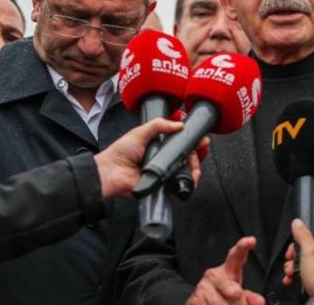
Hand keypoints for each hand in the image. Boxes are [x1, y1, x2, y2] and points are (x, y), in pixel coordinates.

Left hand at [94, 118, 209, 197]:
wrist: (110, 173)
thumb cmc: (120, 152)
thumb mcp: (140, 132)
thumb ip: (159, 125)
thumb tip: (179, 124)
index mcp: (159, 147)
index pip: (181, 144)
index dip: (193, 142)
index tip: (203, 141)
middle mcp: (163, 160)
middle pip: (187, 159)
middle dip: (196, 158)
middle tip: (197, 156)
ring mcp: (163, 174)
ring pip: (185, 174)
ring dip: (194, 172)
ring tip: (195, 171)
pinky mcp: (161, 187)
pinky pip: (177, 188)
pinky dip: (185, 186)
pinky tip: (188, 181)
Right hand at [187, 237, 264, 304]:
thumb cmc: (224, 299)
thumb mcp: (240, 297)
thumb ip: (250, 297)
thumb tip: (259, 301)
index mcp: (229, 271)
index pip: (237, 256)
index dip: (243, 247)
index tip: (251, 240)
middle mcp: (214, 275)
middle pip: (229, 286)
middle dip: (234, 293)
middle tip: (236, 293)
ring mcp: (202, 286)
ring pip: (220, 303)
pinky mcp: (194, 299)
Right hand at [283, 220, 313, 296]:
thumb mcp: (308, 250)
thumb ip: (303, 235)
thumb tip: (298, 222)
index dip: (307, 230)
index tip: (297, 236)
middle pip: (310, 245)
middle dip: (296, 252)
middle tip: (290, 257)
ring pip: (308, 259)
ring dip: (294, 265)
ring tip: (290, 270)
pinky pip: (309, 272)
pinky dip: (299, 274)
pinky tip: (292, 278)